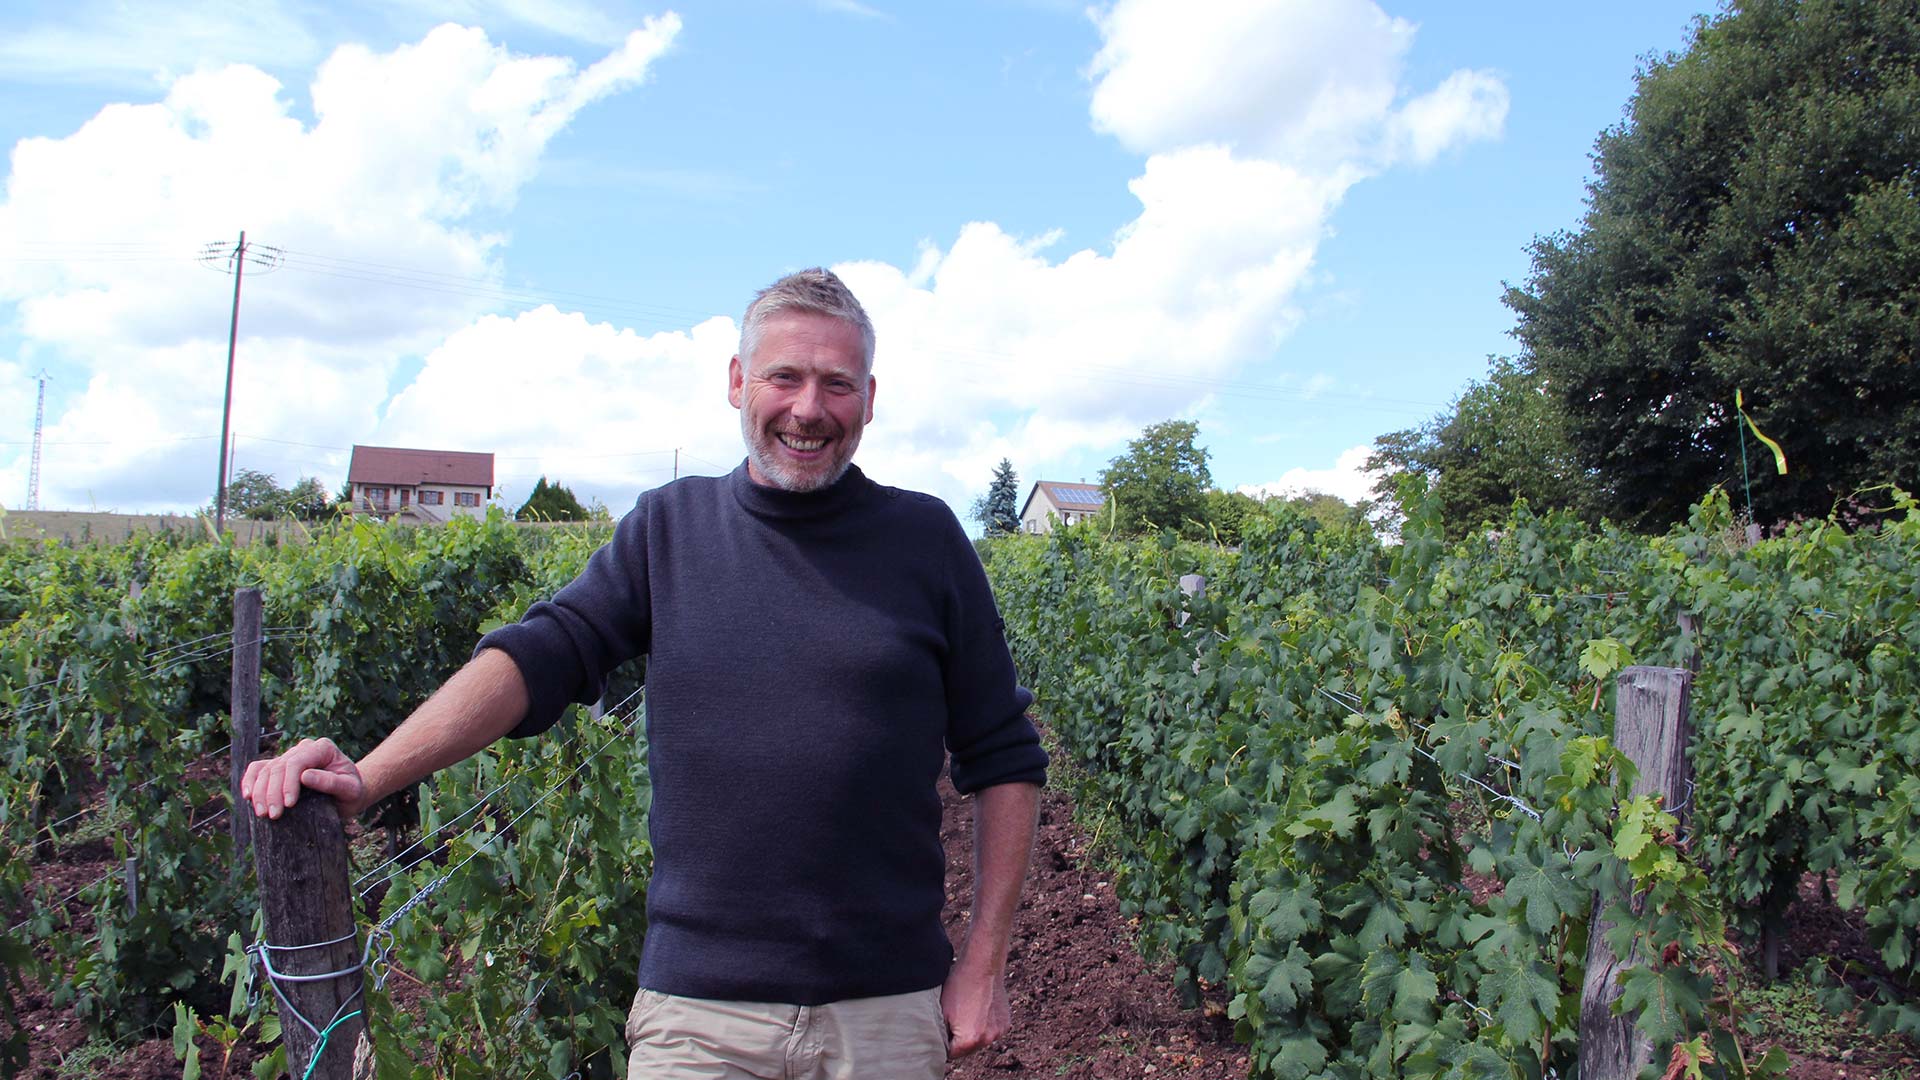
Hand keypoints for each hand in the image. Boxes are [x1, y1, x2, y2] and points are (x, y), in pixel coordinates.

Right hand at [241, 737, 365, 819]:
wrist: (349, 794)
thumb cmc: (352, 792)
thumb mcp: (350, 789)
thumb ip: (331, 782)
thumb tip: (305, 776)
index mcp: (323, 748)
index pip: (298, 761)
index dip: (288, 782)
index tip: (288, 805)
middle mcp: (304, 749)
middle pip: (279, 766)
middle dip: (272, 792)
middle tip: (273, 815)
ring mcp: (290, 757)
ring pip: (265, 769)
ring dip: (259, 792)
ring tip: (262, 813)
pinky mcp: (279, 768)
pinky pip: (258, 770)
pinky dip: (249, 781)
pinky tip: (247, 797)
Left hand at [940, 956, 1009, 1057]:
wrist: (982, 967)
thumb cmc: (959, 986)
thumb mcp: (943, 1012)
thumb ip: (942, 1034)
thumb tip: (940, 1045)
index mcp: (969, 1040)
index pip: (951, 1054)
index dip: (944, 1043)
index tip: (943, 1032)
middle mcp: (987, 1040)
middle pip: (967, 1049)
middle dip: (959, 1040)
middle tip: (954, 1020)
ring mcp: (998, 1031)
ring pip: (980, 1040)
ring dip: (973, 1033)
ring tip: (967, 1013)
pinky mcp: (1005, 1023)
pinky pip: (991, 1031)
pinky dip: (985, 1025)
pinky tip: (979, 1010)